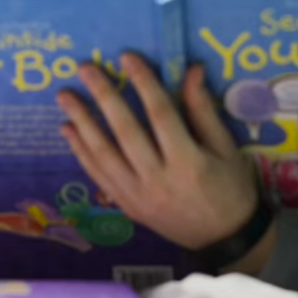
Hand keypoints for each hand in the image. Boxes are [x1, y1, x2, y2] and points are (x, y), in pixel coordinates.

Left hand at [57, 55, 260, 250]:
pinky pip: (99, 176)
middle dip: (104, 96)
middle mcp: (158, 179)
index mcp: (188, 162)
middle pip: (125, 131)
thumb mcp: (225, 148)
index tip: (127, 57)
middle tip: (85, 68)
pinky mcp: (127, 206)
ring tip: (65, 96)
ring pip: (104, 154)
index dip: (143, 83)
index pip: (161, 114)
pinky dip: (82, 152)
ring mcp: (138, 196)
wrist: (225, 240)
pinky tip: (69, 130)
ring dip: (83, 122)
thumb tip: (191, 70)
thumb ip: (203, 110)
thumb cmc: (232, 189)